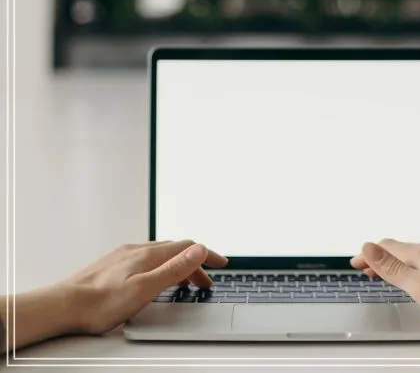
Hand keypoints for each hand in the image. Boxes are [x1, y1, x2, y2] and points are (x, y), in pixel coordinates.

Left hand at [67, 240, 228, 334]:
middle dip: (196, 263)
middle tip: (207, 282)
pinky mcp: (114, 264)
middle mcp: (138, 250)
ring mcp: (125, 256)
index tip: (223, 263)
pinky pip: (146, 259)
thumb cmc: (100, 303)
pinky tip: (154, 279)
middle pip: (176, 250)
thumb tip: (199, 248)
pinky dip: (161, 267)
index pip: (188, 247)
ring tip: (185, 283)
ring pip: (160, 255)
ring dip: (178, 266)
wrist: (64, 305)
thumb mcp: (144, 289)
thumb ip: (173, 269)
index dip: (208, 255)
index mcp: (149, 255)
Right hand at [351, 240, 419, 352]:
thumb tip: (367, 246)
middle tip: (368, 268)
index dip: (368, 254)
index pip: (388, 247)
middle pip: (402, 249)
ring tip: (392, 271)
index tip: (355, 262)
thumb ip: (393, 268)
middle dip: (382, 257)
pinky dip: (418, 265)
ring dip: (400, 261)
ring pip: (419, 255)